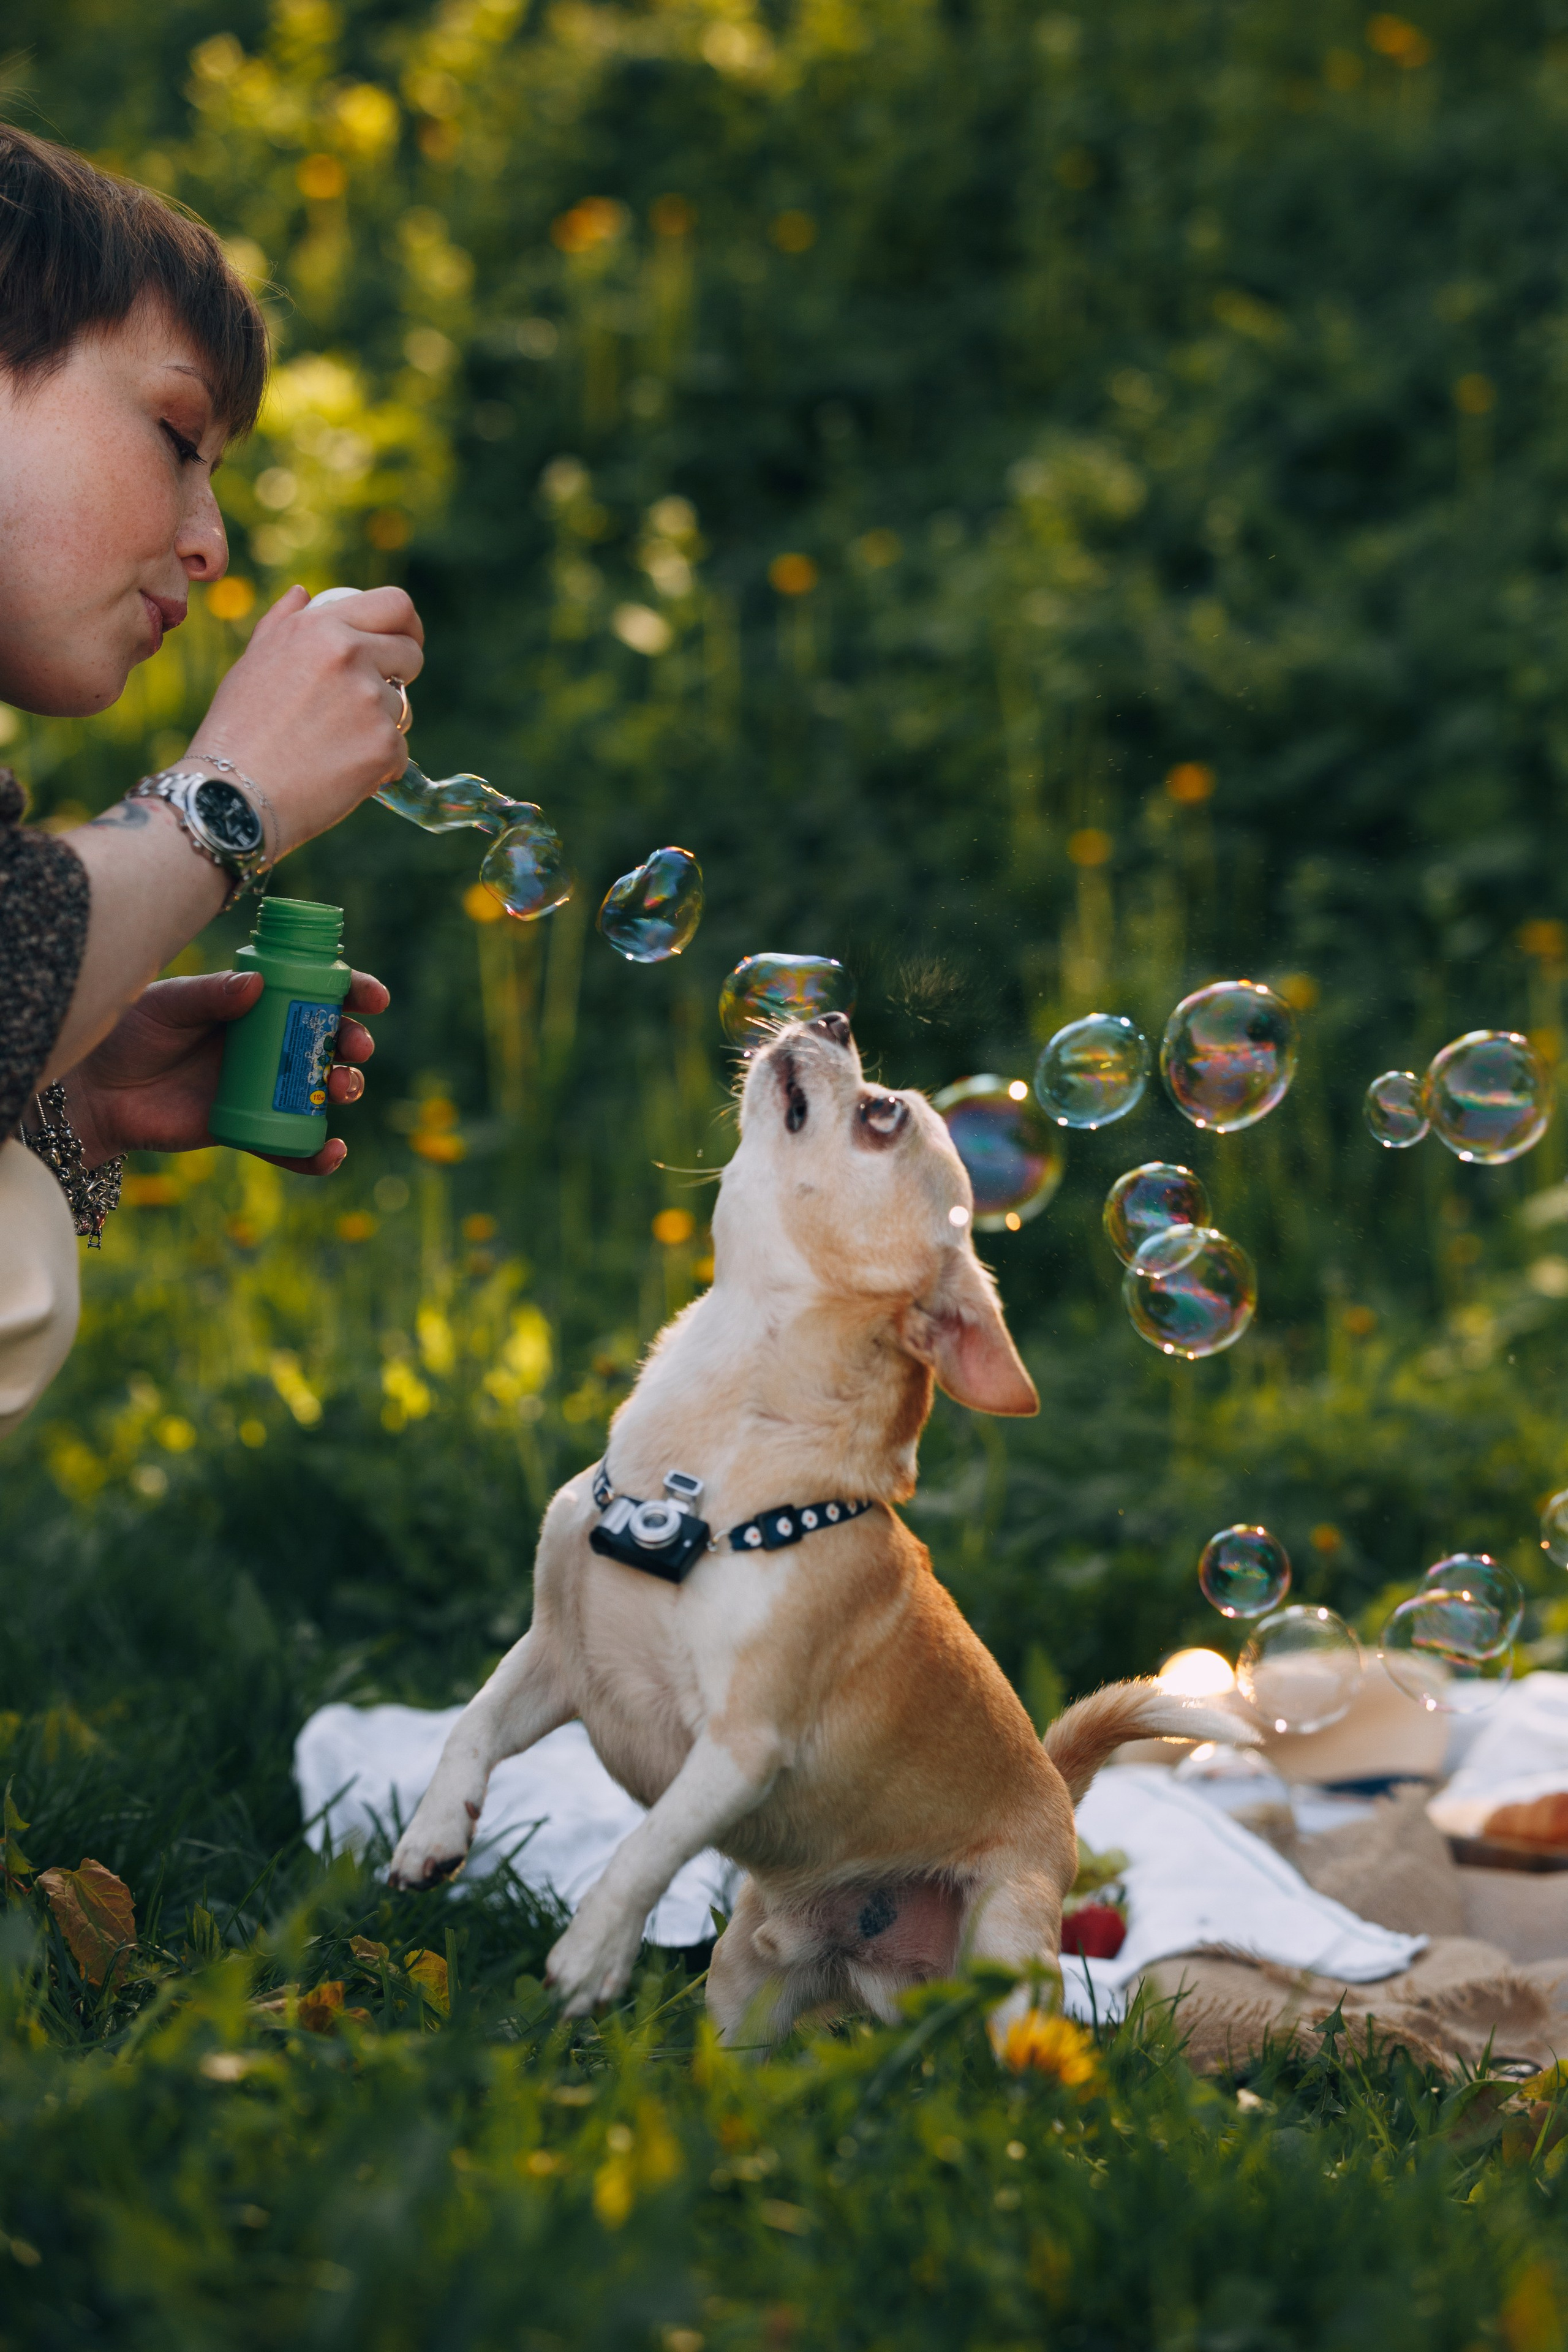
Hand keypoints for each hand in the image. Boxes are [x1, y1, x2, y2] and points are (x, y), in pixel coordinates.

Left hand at [65, 968, 389, 1176]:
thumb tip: (258, 984)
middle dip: (354, 1043)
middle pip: (328, 1042)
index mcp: (255, 1004)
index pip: (314, 991)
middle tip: (355, 1047)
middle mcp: (267, 1044)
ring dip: (345, 1088)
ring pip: (320, 1090)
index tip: (372, 998)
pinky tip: (332, 1152)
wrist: (96, 1090)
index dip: (350, 993)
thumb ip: (211, 995)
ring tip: (342, 1088)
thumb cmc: (129, 1033)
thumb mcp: (168, 1004)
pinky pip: (291, 1145)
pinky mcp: (248, 1129)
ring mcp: (262, 1088)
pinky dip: (316, 1154)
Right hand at [186, 585, 423, 857]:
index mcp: (320, 627)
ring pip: (400, 709)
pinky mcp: (384, 744)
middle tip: (372, 700)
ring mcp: (370, 700)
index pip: (395, 604)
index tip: (403, 644)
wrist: (233, 795)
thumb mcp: (252, 663)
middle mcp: (349, 654)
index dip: (407, 626)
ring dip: (379, 727)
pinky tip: (337, 775)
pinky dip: (378, 765)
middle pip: (411, 653)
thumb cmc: (236, 730)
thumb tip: (304, 594)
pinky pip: (399, 750)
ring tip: (330, 747)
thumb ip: (284, 623)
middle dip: (401, 675)